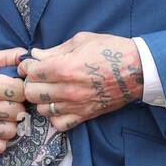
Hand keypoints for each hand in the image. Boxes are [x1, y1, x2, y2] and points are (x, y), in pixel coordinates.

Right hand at [0, 46, 30, 153]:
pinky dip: (0, 139)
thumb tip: (31, 58)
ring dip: (11, 124)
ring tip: (4, 116)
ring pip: (10, 131)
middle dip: (18, 106)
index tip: (16, 89)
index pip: (20, 91)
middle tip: (10, 103)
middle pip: (17, 112)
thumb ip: (9, 56)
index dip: (22, 89)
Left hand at [17, 33, 143, 134]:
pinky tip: (60, 105)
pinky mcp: (85, 115)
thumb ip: (55, 50)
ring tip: (49, 91)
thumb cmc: (111, 50)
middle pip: (31, 93)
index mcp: (65, 68)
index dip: (28, 67)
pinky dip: (55, 117)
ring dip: (42, 100)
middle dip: (31, 83)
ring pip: (42, 110)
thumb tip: (35, 55)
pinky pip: (59, 124)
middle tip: (39, 77)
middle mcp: (67, 89)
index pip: (31, 73)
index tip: (32, 64)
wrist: (138, 69)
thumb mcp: (82, 41)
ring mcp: (76, 105)